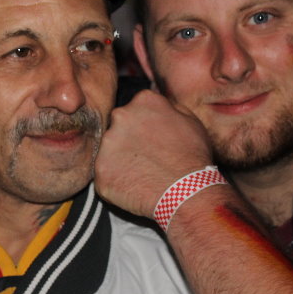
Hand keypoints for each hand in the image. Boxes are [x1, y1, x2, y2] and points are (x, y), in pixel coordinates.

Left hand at [95, 90, 212, 218]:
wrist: (186, 192)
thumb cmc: (192, 157)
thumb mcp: (192, 121)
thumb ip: (170, 108)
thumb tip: (161, 106)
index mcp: (143, 101)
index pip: (135, 110)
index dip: (143, 127)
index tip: (152, 140)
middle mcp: (120, 116)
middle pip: (118, 127)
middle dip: (128, 142)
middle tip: (147, 159)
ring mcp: (107, 144)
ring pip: (108, 151)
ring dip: (120, 161)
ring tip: (142, 174)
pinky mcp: (100, 171)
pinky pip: (105, 176)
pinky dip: (116, 182)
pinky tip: (134, 187)